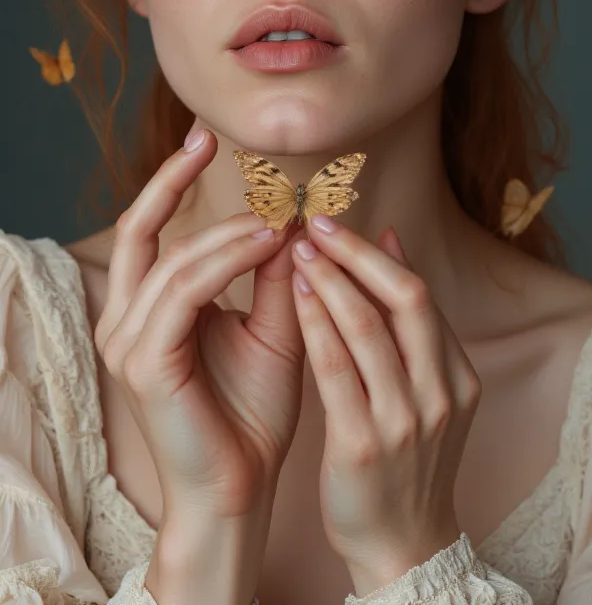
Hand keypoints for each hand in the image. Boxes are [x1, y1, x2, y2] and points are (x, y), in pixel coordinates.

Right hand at [94, 127, 305, 529]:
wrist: (241, 489)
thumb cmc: (253, 413)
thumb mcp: (271, 327)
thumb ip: (273, 274)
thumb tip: (293, 215)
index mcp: (147, 310)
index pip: (148, 229)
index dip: (169, 180)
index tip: (205, 140)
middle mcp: (126, 321)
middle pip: (143, 230)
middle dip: (176, 181)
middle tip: (218, 147)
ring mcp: (128, 343)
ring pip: (175, 259)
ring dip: (230, 231)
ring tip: (278, 218)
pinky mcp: (145, 365)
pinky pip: (183, 294)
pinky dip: (226, 262)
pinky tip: (267, 244)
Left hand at [290, 216, 480, 595]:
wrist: (398, 542)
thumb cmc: (400, 457)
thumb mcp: (421, 389)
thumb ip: (405, 322)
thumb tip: (389, 239)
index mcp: (457, 376)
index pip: (420, 295)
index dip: (376, 254)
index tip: (337, 224)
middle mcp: (439, 393)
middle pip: (406, 298)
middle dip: (357, 254)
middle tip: (316, 224)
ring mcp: (405, 420)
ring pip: (368, 327)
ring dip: (330, 280)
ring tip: (297, 250)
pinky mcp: (362, 444)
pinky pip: (336, 368)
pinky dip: (315, 323)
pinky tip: (292, 296)